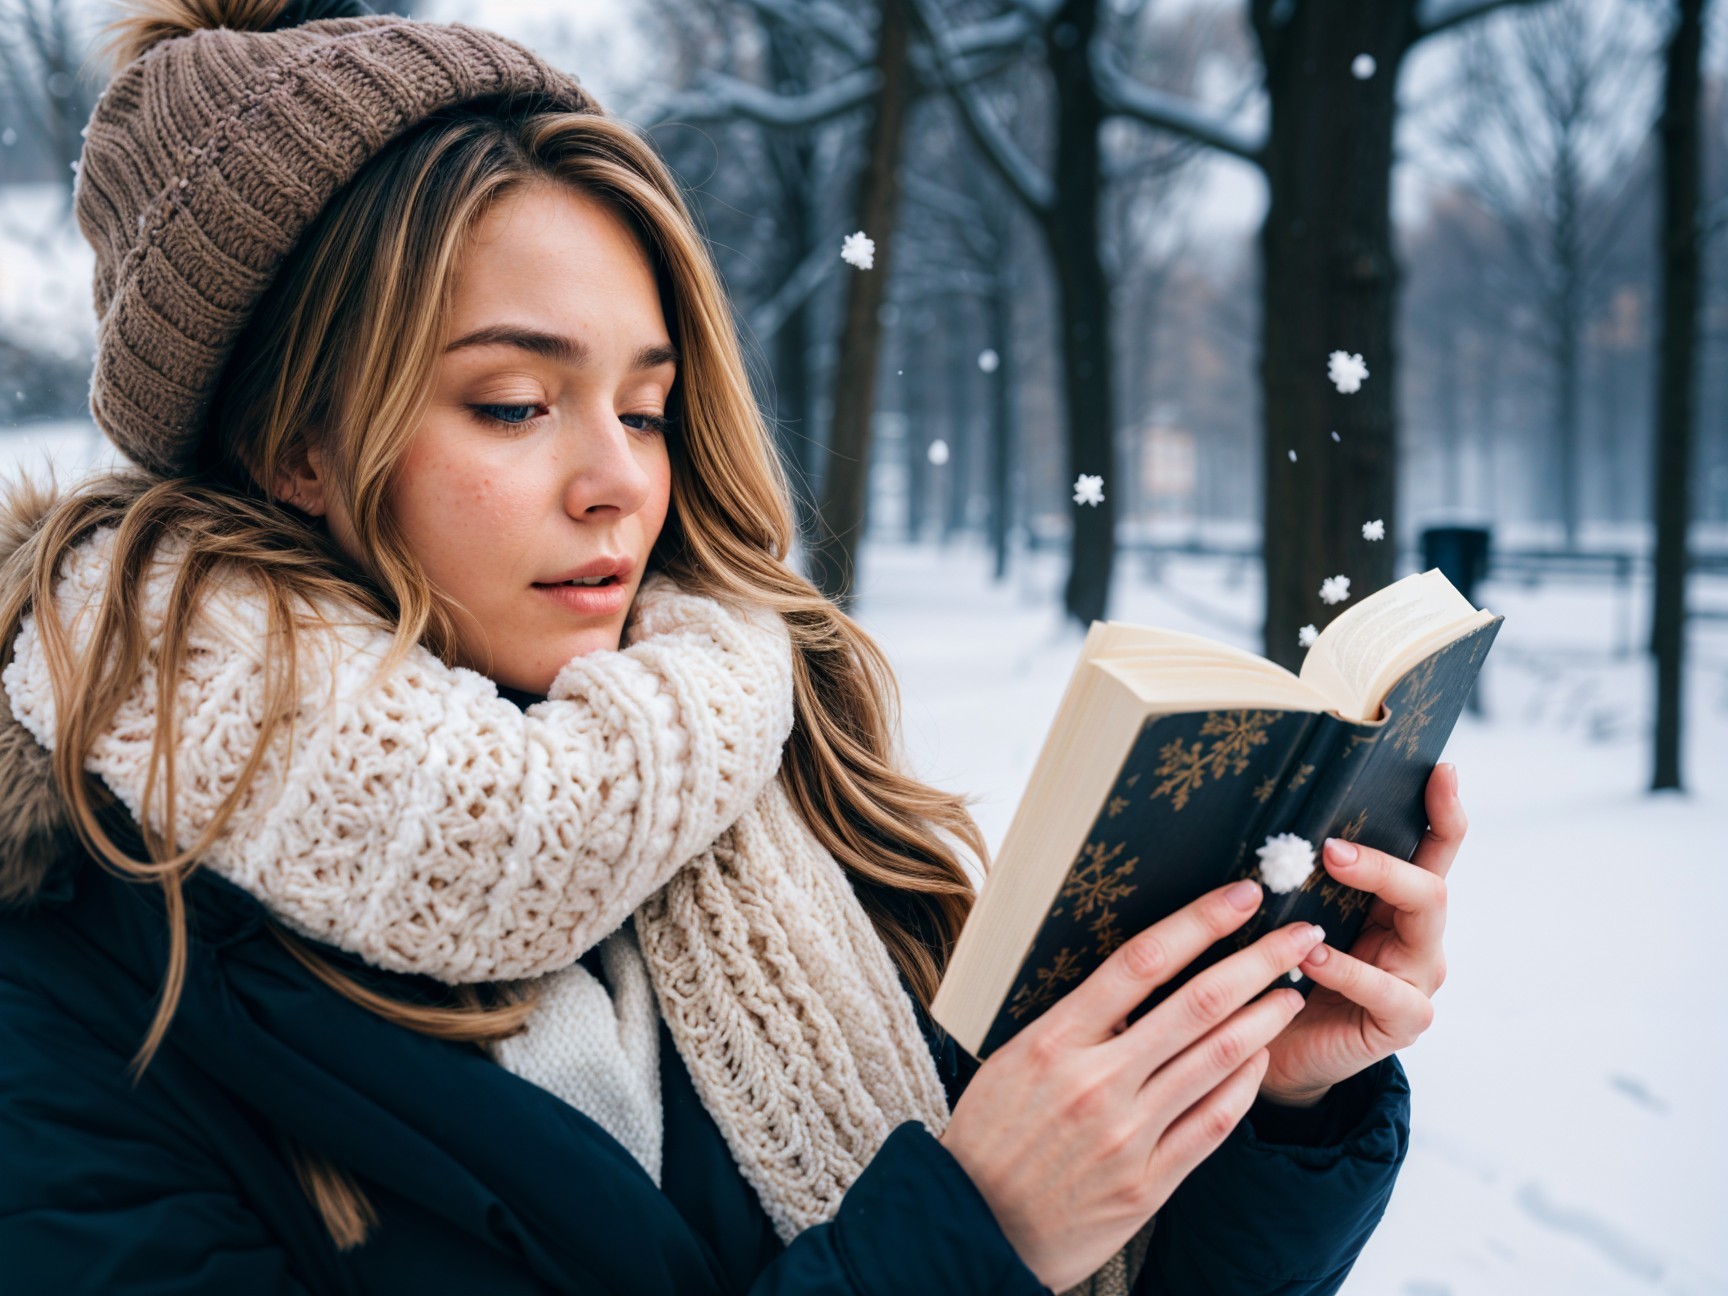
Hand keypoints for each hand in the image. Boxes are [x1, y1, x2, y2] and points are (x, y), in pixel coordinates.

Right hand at [938, 879, 1325, 1292]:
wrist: (974, 1227)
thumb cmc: (990, 1136)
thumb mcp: (1011, 1060)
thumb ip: (1072, 1022)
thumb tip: (1131, 978)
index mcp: (1054, 1041)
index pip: (1142, 962)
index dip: (1200, 921)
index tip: (1241, 897)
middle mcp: (1097, 1082)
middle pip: (1197, 1004)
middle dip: (1258, 961)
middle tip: (1300, 934)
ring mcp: (1128, 1135)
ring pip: (1216, 1059)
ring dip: (1265, 1018)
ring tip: (1292, 991)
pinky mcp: (1148, 1183)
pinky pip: (1213, 1122)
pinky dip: (1244, 1083)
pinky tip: (1260, 1057)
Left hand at [1257, 762, 1464, 1106]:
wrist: (1279, 1047)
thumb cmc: (1286, 971)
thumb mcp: (1297, 914)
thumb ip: (1303, 877)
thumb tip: (1270, 817)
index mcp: (1397, 904)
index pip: (1434, 850)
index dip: (1444, 811)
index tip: (1442, 769)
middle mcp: (1418, 937)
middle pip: (1430, 884)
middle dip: (1387, 858)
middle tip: (1333, 845)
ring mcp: (1417, 979)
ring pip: (1423, 923)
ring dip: (1377, 888)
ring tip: (1328, 868)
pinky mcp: (1403, 1022)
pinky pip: (1387, 991)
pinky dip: (1346, 969)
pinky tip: (1310, 956)